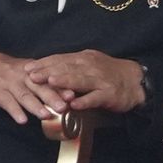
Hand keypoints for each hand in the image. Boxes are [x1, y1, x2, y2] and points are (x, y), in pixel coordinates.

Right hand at [0, 52, 69, 123]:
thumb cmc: (13, 72)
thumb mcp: (30, 72)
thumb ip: (46, 82)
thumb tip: (68, 94)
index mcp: (35, 72)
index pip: (50, 79)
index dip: (62, 87)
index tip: (74, 95)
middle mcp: (25, 77)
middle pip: (40, 87)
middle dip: (53, 97)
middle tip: (64, 107)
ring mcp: (11, 84)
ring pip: (25, 96)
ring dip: (36, 106)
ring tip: (46, 115)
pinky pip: (8, 103)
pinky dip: (15, 112)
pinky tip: (22, 120)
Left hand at [24, 50, 145, 112]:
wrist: (135, 81)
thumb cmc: (109, 73)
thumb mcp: (90, 64)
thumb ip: (71, 67)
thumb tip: (48, 70)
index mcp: (85, 58)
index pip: (61, 59)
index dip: (45, 63)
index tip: (28, 68)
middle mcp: (91, 66)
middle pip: (67, 68)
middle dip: (48, 71)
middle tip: (31, 75)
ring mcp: (100, 80)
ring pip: (80, 80)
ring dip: (65, 81)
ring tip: (51, 82)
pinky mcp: (109, 94)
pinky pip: (95, 97)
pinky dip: (85, 100)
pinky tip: (74, 104)